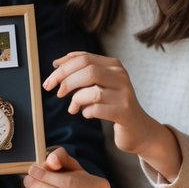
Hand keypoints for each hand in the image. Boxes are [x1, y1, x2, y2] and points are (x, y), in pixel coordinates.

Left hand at [43, 51, 181, 180]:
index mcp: (114, 65)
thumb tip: (57, 64)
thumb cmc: (113, 104)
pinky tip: (86, 114)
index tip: (50, 79)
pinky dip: (86, 112)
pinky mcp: (124, 112)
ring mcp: (124, 94)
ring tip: (73, 108)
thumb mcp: (99, 84)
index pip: (84, 58)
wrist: (138, 129)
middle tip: (56, 93)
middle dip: (66, 81)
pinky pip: (96, 109)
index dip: (63, 68)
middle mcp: (121, 76)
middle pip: (87, 71)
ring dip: (76, 100)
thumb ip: (81, 72)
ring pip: (91, 91)